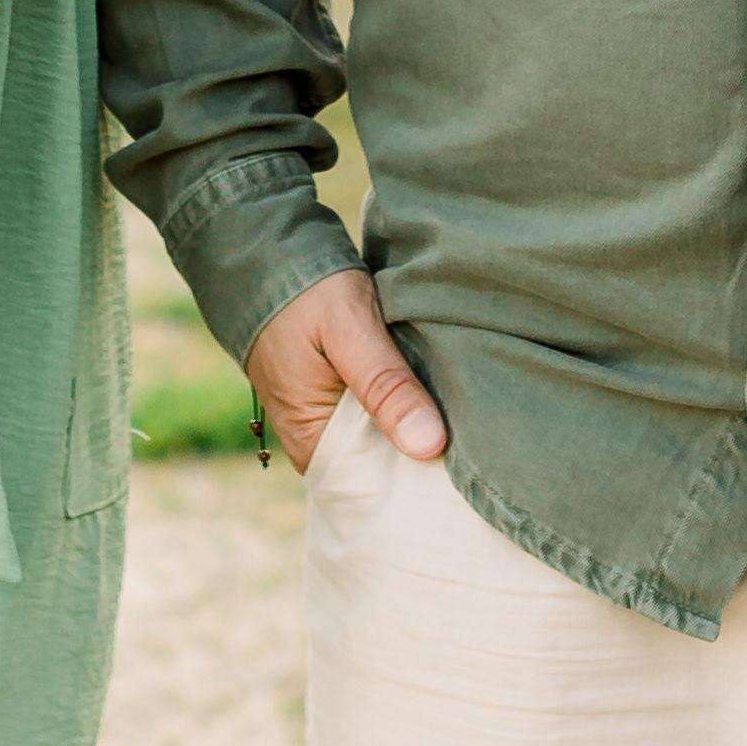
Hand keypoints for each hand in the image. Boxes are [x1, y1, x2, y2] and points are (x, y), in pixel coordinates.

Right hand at [242, 266, 448, 472]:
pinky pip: (382, 417)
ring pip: (388, 442)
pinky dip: (409, 407)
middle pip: (386, 469)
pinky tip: (441, 396)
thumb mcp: (349, 330)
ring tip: (468, 420)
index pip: (378, 491)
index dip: (422, 481)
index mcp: (312, 444)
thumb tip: (430, 446)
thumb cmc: (304, 292)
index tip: (468, 469)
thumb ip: (386, 386)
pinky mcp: (340, 398)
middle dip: (428, 456)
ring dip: (421, 428)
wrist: (266, 254)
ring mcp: (330, 421)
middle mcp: (319, 444)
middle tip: (480, 441)